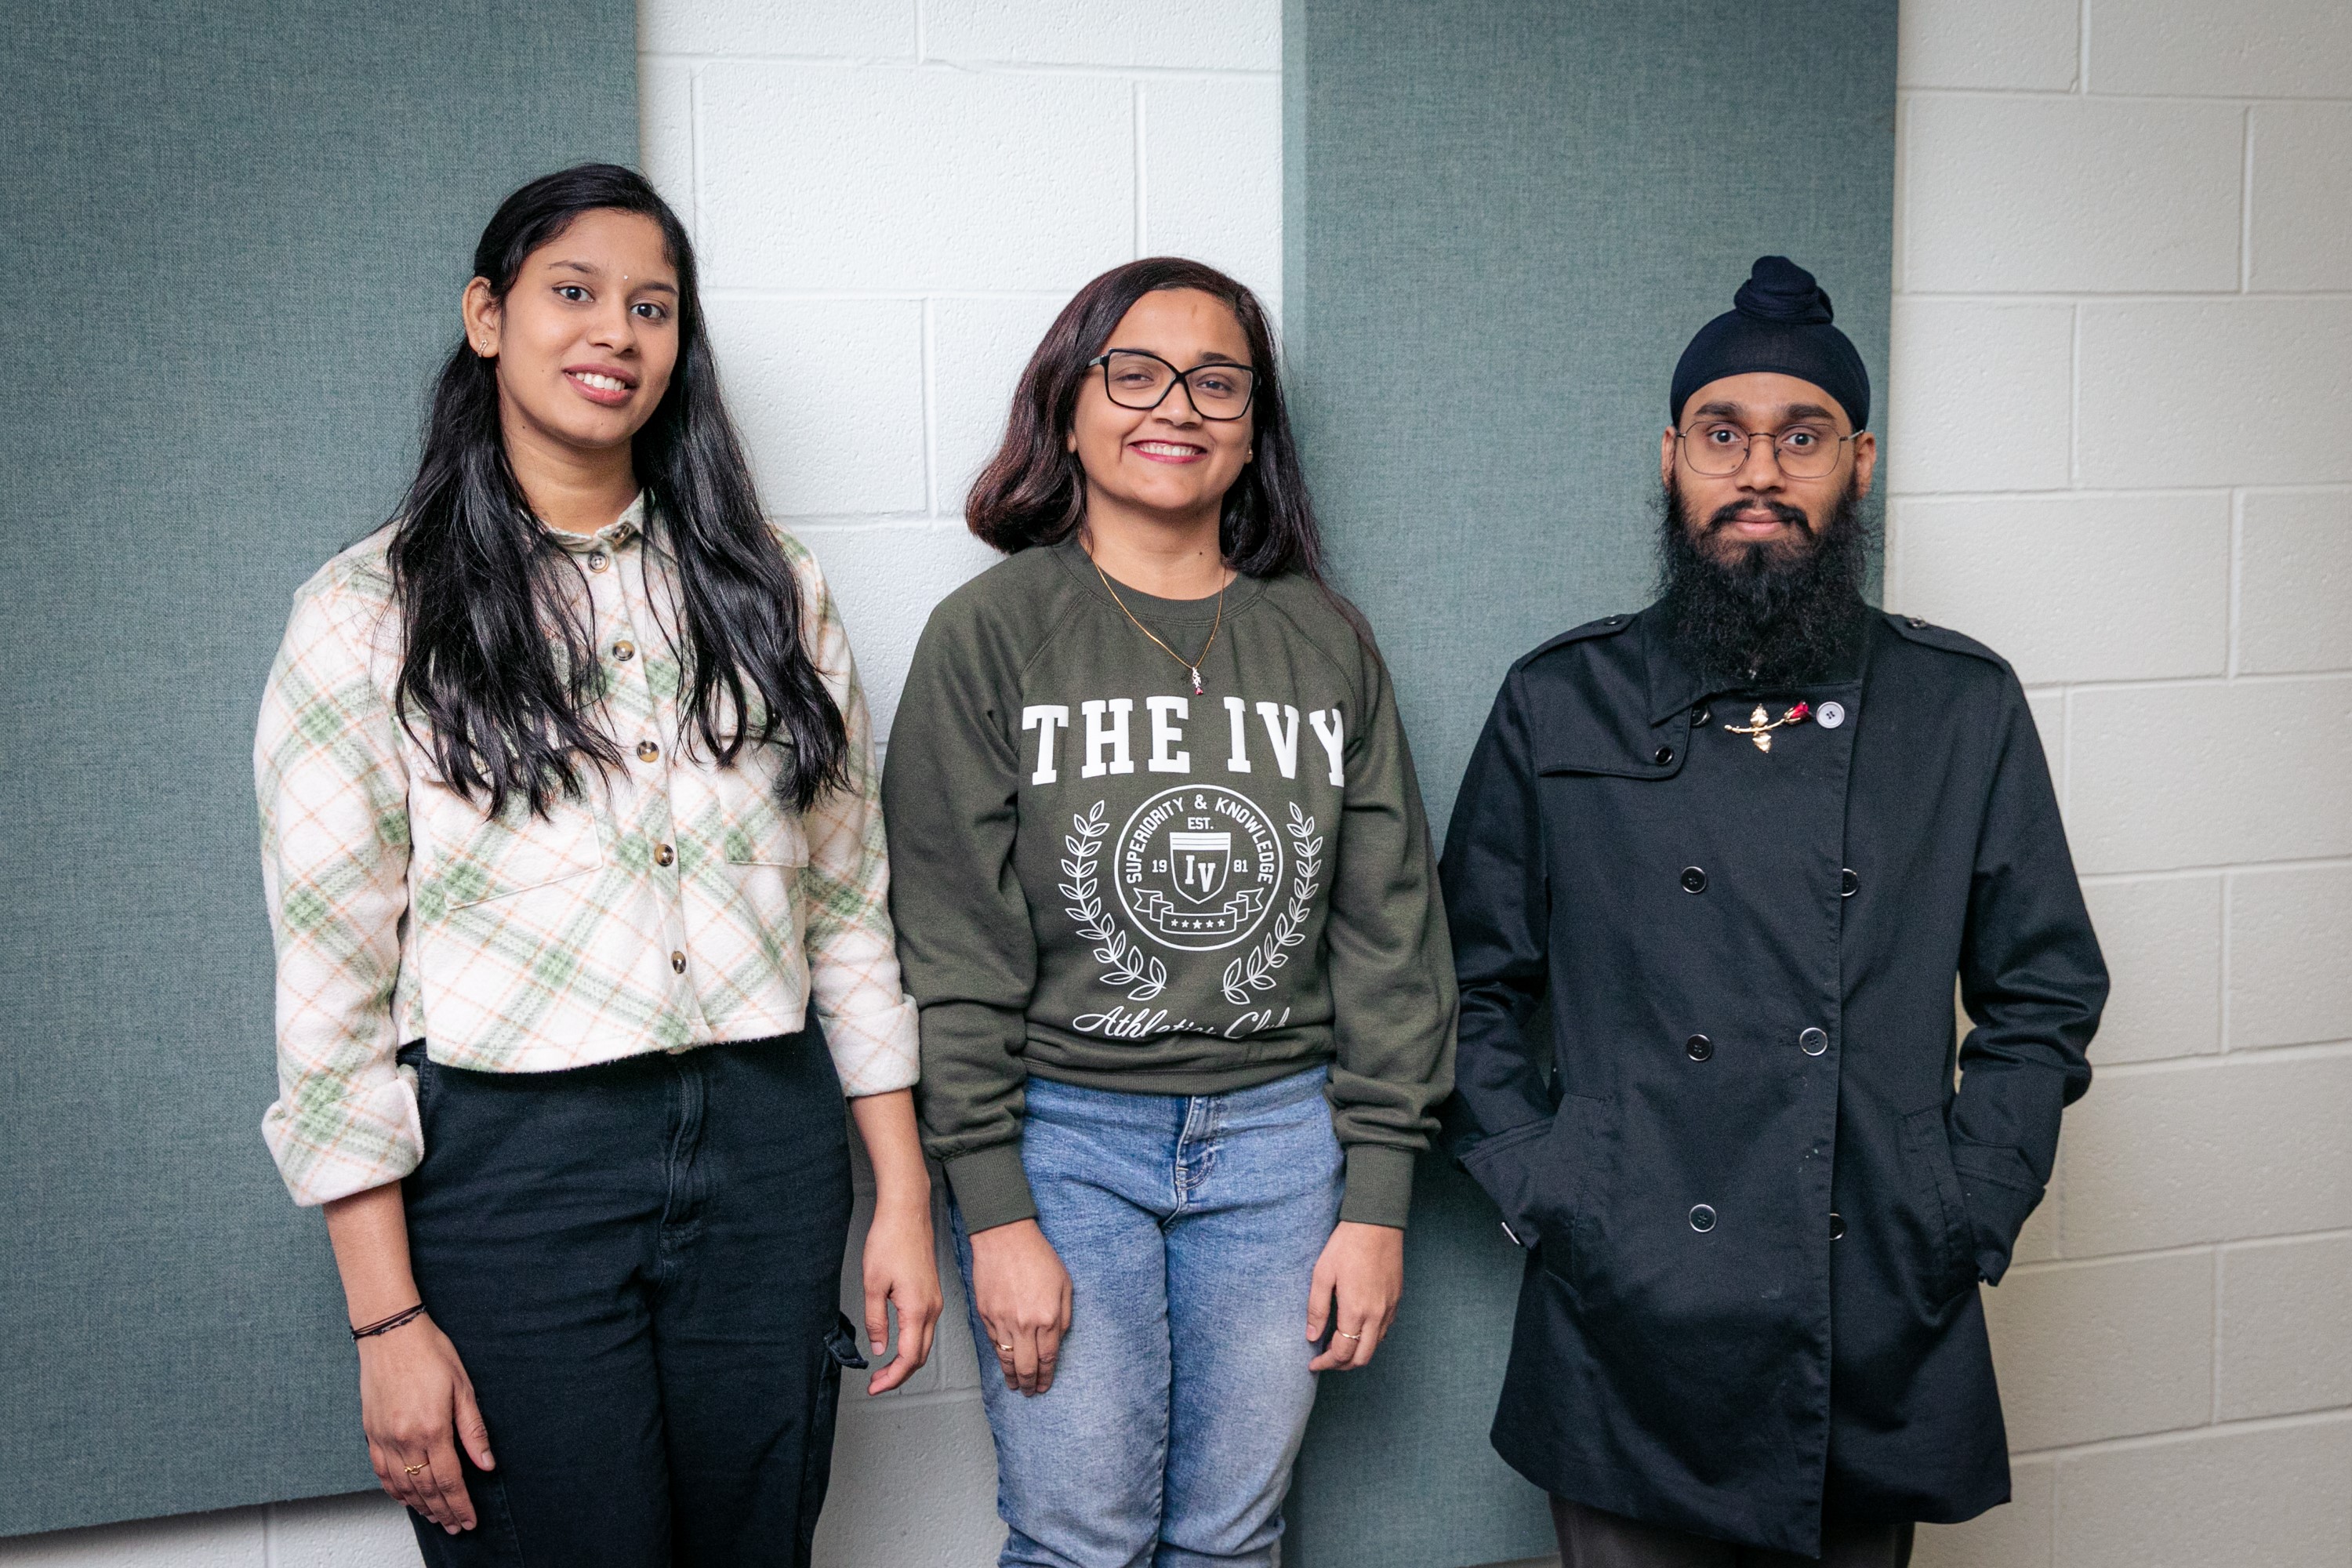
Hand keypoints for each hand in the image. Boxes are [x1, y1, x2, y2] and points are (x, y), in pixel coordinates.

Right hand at [356, 1314, 492, 1532]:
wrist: (391, 1333)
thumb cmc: (430, 1352)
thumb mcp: (463, 1387)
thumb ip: (473, 1430)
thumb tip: (486, 1463)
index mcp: (432, 1428)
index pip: (449, 1480)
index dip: (461, 1504)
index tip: (470, 1521)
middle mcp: (404, 1438)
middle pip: (426, 1488)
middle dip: (444, 1511)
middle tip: (456, 1526)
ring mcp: (383, 1437)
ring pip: (402, 1485)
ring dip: (420, 1506)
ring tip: (436, 1517)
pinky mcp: (370, 1432)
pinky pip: (381, 1472)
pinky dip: (394, 1490)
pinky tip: (405, 1498)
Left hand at [861, 1196, 942, 1393]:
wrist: (907, 1212)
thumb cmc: (890, 1240)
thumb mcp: (873, 1284)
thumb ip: (876, 1321)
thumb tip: (879, 1348)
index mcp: (917, 1308)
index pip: (909, 1357)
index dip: (892, 1378)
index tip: (874, 1387)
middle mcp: (932, 1308)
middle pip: (921, 1356)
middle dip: (899, 1375)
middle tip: (876, 1384)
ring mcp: (935, 1301)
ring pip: (925, 1343)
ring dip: (906, 1360)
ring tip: (883, 1369)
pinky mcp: (932, 1293)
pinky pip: (925, 1328)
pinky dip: (912, 1344)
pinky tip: (896, 1344)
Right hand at [968, 1218, 1071, 1395]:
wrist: (1004, 1238)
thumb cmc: (1038, 1256)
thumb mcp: (1065, 1284)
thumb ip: (1064, 1315)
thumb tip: (1058, 1339)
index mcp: (1047, 1318)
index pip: (1048, 1358)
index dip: (1047, 1376)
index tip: (1046, 1386)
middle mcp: (1024, 1324)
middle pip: (1027, 1366)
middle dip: (1030, 1384)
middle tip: (1031, 1393)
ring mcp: (1002, 1321)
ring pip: (1006, 1359)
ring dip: (1012, 1377)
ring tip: (1016, 1386)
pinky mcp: (985, 1314)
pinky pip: (993, 1343)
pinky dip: (999, 1357)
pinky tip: (1004, 1362)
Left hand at [1306, 1220, 1402, 1371]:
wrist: (1377, 1224)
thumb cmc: (1346, 1246)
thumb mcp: (1322, 1274)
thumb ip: (1316, 1309)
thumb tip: (1312, 1336)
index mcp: (1355, 1311)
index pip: (1342, 1353)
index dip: (1326, 1363)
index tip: (1313, 1364)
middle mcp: (1377, 1315)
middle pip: (1362, 1358)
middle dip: (1342, 1365)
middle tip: (1325, 1361)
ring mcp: (1390, 1308)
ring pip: (1376, 1346)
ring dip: (1357, 1353)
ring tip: (1338, 1347)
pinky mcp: (1397, 1299)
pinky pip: (1385, 1330)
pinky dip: (1370, 1339)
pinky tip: (1356, 1329)